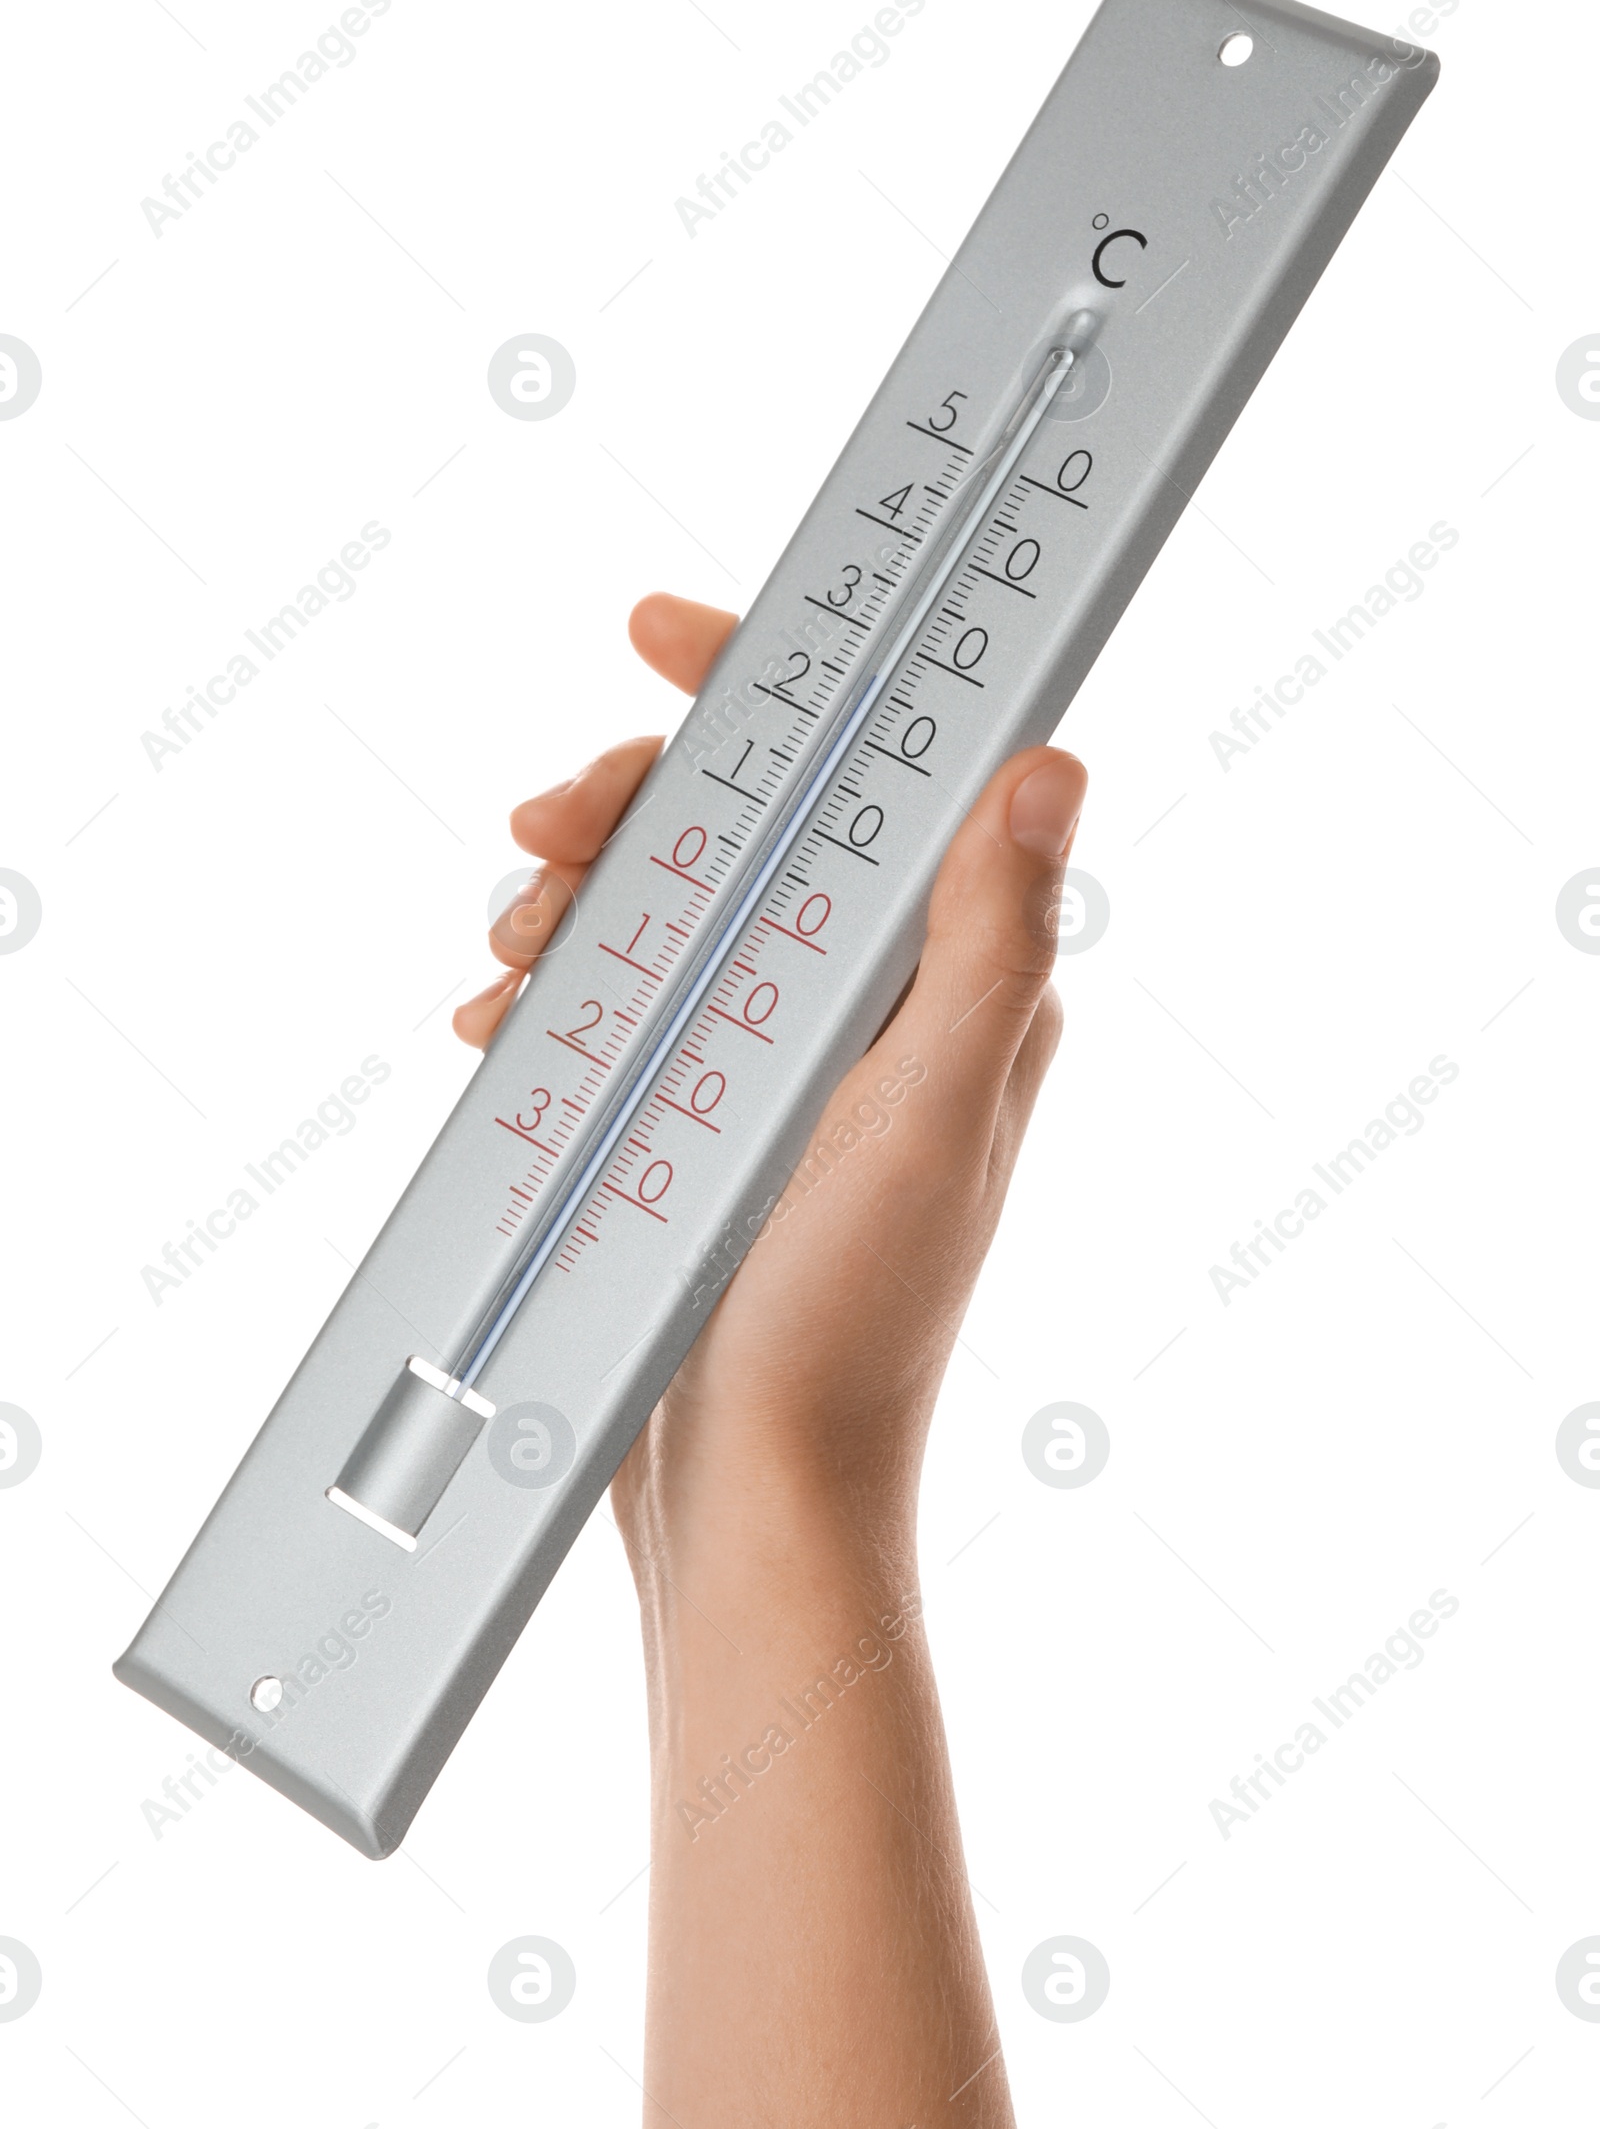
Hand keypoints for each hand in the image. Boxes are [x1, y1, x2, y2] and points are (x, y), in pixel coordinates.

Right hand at [455, 589, 1087, 1565]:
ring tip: (514, 955)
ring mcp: (766, 1063)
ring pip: (655, 908)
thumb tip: (1049, 763)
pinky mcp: (687, 1120)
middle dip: (631, 804)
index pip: (871, 781)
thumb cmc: (857, 1329)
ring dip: (572, 899)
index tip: (663, 632)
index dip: (774, 688)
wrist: (756, 1496)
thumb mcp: (930, 1123)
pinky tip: (498, 1025)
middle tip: (543, 831)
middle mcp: (863, 1007)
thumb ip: (989, 946)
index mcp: (946, 984)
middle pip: (737, 828)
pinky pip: (605, 1007)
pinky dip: (545, 994)